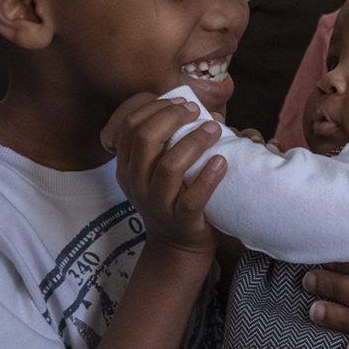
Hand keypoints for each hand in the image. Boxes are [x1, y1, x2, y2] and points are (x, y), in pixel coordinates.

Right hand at [105, 93, 225, 256]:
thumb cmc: (173, 196)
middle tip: (196, 112)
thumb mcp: (158, 169)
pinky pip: (192, 198)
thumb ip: (170, 141)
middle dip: (172, 117)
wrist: (177, 245)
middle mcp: (136, 183)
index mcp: (127, 166)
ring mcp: (156, 204)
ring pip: (169, 166)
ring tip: (214, 130)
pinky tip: (222, 161)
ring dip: (194, 142)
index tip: (182, 102)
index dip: (155, 107)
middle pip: (145, 139)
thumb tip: (205, 112)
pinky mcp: (180, 220)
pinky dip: (208, 177)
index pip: (130, 125)